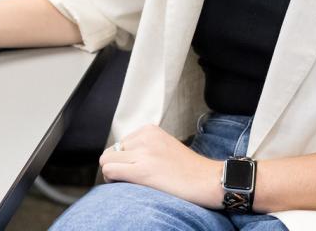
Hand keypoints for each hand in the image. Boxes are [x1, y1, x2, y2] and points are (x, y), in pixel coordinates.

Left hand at [98, 124, 224, 208]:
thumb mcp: (164, 146)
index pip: (119, 143)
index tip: (132, 169)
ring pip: (106, 161)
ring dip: (113, 174)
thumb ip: (144, 147)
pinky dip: (112, 180)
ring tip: (129, 182)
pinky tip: (126, 185)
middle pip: (110, 152)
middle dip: (115, 166)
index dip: (122, 159)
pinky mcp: (143, 170)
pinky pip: (110, 171)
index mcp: (149, 130)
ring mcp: (143, 153)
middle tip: (128, 178)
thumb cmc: (190, 170)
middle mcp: (145, 137)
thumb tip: (122, 158)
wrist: (209, 180)